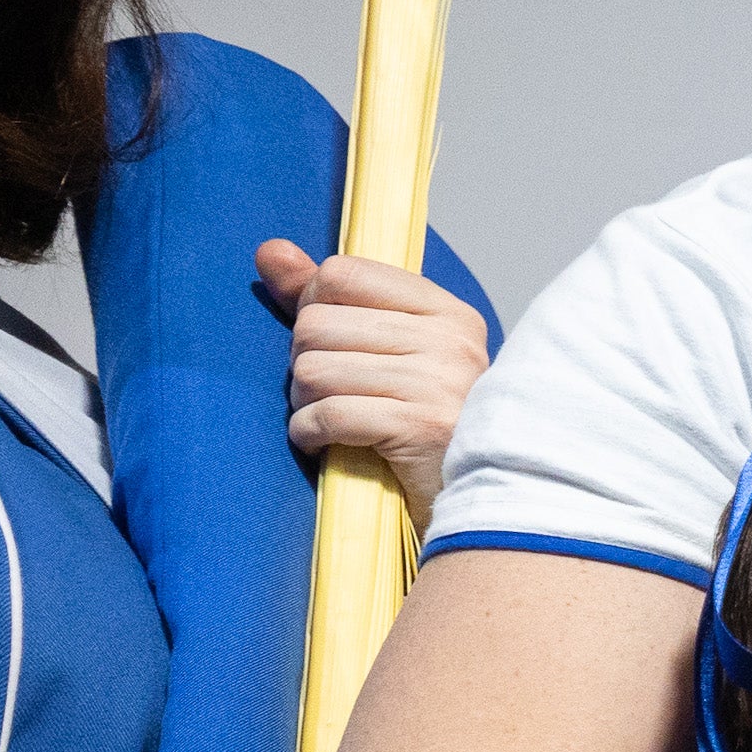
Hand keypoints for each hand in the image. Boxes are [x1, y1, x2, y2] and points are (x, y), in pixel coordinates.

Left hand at [255, 238, 492, 526]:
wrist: (481, 500)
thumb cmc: (426, 425)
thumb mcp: (390, 353)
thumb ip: (328, 297)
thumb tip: (270, 251)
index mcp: (447, 312)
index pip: (343, 273)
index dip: (317, 308)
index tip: (332, 345)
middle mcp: (449, 340)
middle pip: (317, 323)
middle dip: (305, 363)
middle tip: (326, 393)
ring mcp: (439, 382)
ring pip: (314, 369)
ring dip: (304, 402)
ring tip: (326, 419)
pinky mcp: (420, 426)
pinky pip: (327, 414)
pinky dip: (309, 432)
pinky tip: (322, 443)